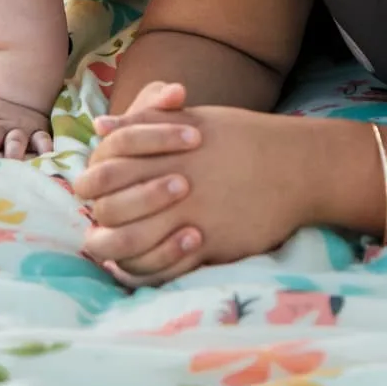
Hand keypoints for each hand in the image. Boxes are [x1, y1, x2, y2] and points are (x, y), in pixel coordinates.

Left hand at [76, 102, 315, 286]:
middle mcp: (165, 182)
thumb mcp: (189, 117)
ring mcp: (185, 214)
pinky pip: (162, 267)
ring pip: (128, 244)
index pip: (103, 172)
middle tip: (106, 221)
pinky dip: (149, 268)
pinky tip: (150, 260)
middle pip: (108, 210)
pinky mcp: (205, 242)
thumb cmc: (239, 136)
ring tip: (120, 247)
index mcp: (157, 150)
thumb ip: (142, 121)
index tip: (102, 190)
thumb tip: (99, 128)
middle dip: (101, 218)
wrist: (291, 165)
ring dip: (118, 249)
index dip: (95, 185)